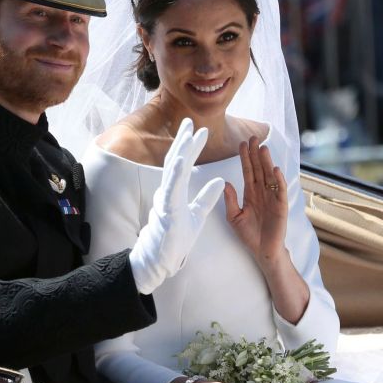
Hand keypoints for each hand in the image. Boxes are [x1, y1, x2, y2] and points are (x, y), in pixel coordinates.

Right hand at [129, 118, 224, 293]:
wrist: (162, 260)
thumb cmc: (176, 239)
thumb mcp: (197, 215)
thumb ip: (206, 197)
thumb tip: (221, 181)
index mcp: (175, 192)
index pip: (183, 165)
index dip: (190, 147)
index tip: (199, 131)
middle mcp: (168, 192)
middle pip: (175, 161)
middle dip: (183, 141)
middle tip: (190, 121)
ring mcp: (165, 200)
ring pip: (172, 171)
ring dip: (181, 151)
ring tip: (188, 134)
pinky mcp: (167, 210)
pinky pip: (172, 188)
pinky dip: (176, 172)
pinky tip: (182, 158)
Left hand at [224, 136, 288, 269]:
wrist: (262, 251)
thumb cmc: (248, 235)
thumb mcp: (234, 217)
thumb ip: (230, 200)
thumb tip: (226, 182)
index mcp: (250, 193)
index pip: (247, 171)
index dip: (245, 158)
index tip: (241, 143)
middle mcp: (262, 192)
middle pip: (259, 169)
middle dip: (256, 154)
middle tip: (253, 137)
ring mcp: (272, 198)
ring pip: (269, 176)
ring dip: (267, 162)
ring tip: (263, 148)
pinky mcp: (281, 206)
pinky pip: (280, 190)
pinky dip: (278, 180)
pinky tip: (275, 169)